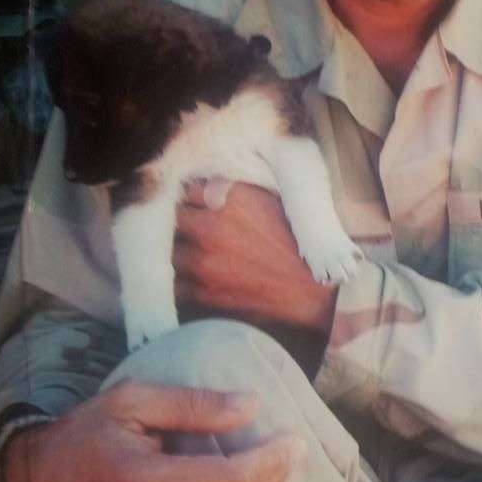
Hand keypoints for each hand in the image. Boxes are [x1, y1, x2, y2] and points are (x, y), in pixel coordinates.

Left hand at [173, 181, 337, 333]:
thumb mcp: (269, 204)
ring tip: (201, 258)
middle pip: (176, 219)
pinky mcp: (199, 292)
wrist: (308, 293)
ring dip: (182, 253)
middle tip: (198, 232)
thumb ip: (234, 192)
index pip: (189, 191)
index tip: (200, 205)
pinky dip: (185, 281)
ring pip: (173, 251)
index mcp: (228, 201)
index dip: (195, 199)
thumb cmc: (293, 245)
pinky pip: (177, 283)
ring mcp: (200, 261)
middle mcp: (209, 227)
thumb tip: (208, 188)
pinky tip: (202, 281)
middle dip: (185, 224)